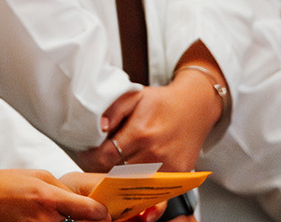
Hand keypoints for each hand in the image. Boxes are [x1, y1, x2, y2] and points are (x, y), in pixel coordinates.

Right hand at [0, 169, 107, 221]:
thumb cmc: (1, 185)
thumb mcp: (36, 176)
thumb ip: (64, 190)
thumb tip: (85, 204)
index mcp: (48, 198)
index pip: (94, 212)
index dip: (103, 214)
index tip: (103, 214)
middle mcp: (45, 219)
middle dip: (84, 221)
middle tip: (80, 215)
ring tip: (51, 214)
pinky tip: (42, 218)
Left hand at [86, 74, 220, 172]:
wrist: (195, 106)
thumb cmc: (161, 101)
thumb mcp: (133, 96)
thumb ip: (112, 110)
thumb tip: (99, 128)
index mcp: (141, 133)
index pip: (105, 157)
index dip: (89, 159)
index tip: (84, 155)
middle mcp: (156, 153)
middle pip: (117, 173)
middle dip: (101, 168)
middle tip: (94, 160)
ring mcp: (169, 166)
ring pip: (133, 182)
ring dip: (119, 177)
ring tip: (111, 165)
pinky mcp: (179, 173)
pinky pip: (152, 185)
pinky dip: (140, 181)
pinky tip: (132, 171)